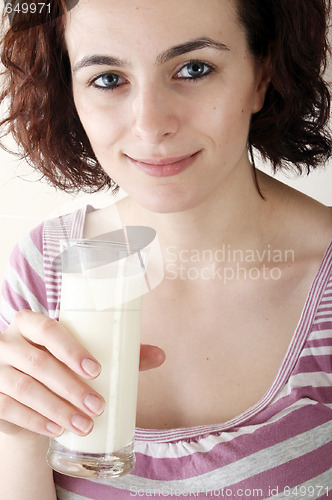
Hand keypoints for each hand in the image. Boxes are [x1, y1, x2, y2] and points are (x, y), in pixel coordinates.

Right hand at [0, 310, 164, 438]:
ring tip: (84, 424)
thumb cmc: (59, 367)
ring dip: (57, 409)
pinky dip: (35, 421)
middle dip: (71, 388)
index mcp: (30, 324)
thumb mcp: (80, 356)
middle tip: (98, 406)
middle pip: (38, 363)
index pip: (47, 328)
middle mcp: (8, 342)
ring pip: (24, 388)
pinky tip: (56, 430)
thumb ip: (117, 354)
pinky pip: (9, 409)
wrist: (24, 393)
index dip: (70, 348)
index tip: (96, 370)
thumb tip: (161, 354)